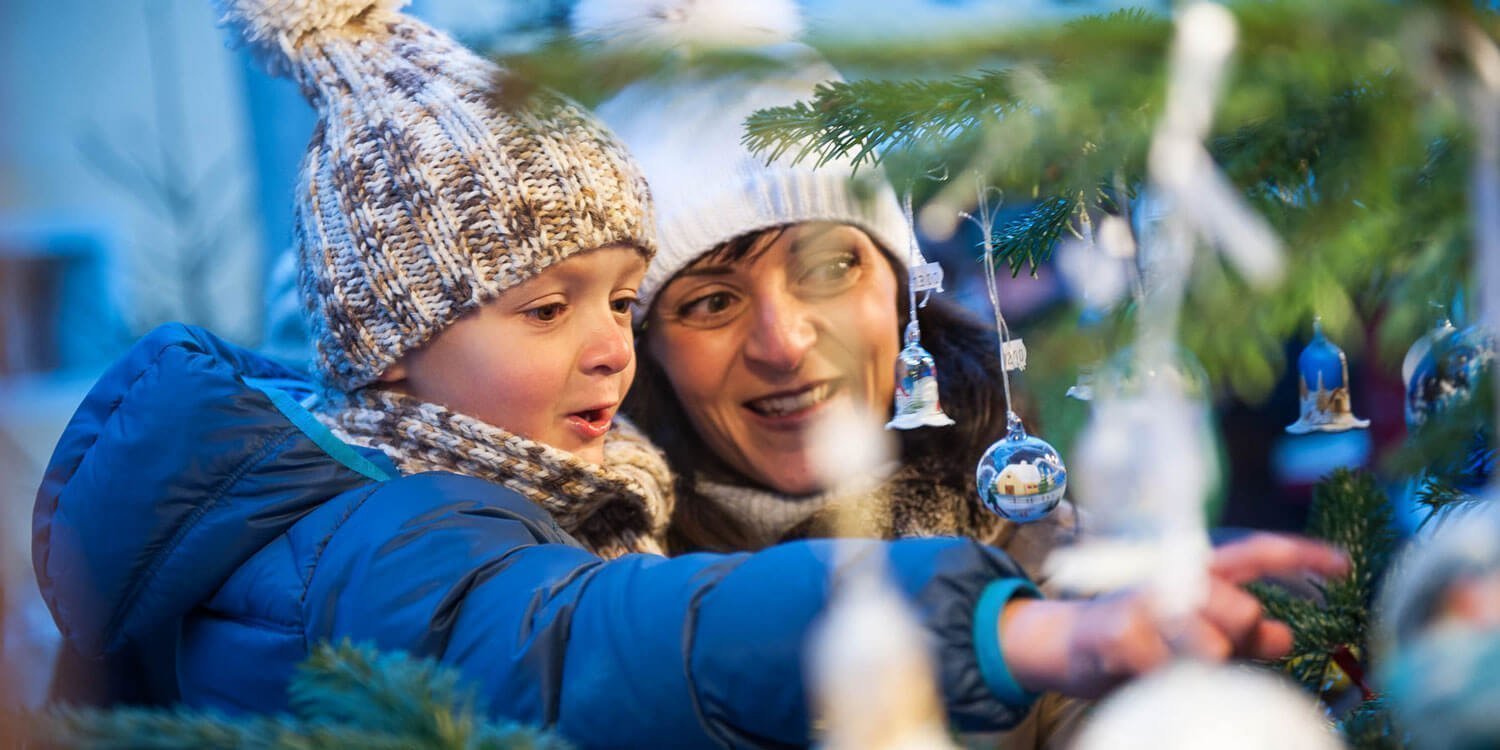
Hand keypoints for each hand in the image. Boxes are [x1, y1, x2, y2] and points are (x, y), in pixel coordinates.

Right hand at [997, 533, 1348, 698]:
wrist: (1065, 644)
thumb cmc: (1138, 635)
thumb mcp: (1194, 629)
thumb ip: (1241, 632)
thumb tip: (1285, 634)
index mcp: (1193, 568)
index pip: (1255, 552)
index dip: (1301, 554)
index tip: (1345, 565)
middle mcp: (1170, 574)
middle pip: (1241, 609)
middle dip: (1239, 638)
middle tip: (1209, 650)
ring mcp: (1143, 601)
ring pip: (1210, 645)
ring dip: (1198, 665)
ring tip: (1167, 662)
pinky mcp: (1118, 632)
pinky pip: (1168, 668)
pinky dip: (1162, 678)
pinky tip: (1143, 671)